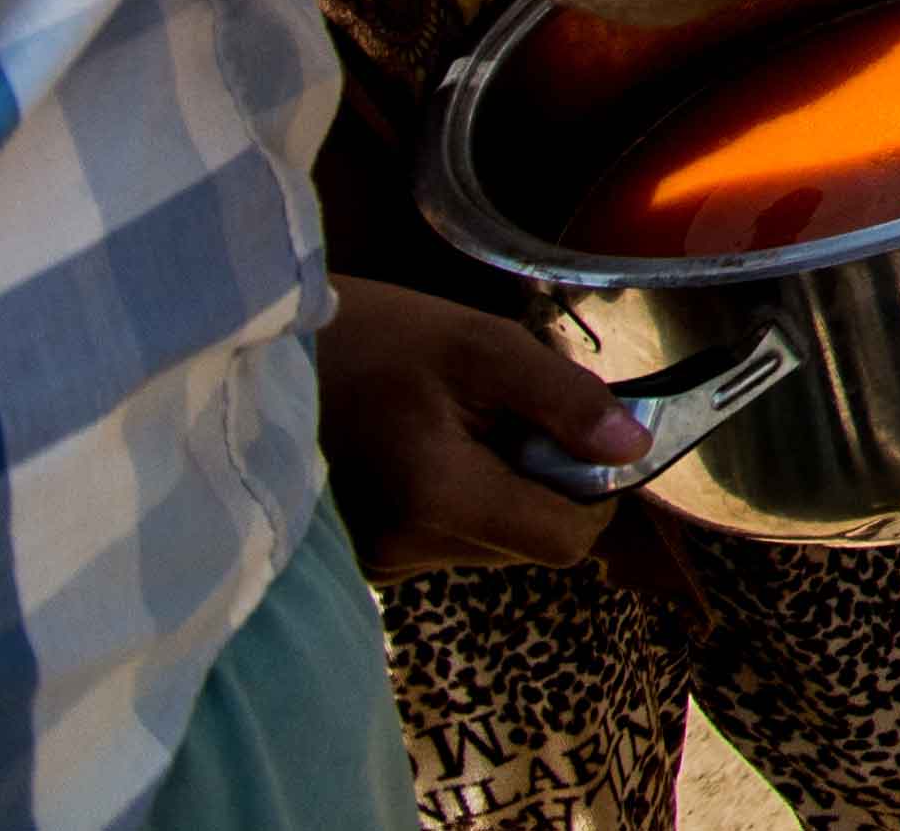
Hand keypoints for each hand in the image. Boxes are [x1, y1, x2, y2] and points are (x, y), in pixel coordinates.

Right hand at [319, 279, 640, 577]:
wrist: (265, 354)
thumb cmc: (375, 337)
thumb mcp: (483, 346)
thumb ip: (564, 400)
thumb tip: (633, 450)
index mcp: (438, 500)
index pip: (563, 541)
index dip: (595, 494)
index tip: (579, 435)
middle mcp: (404, 551)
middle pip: (529, 541)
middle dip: (542, 483)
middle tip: (506, 414)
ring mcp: (378, 562)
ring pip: (492, 542)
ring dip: (501, 490)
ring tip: (458, 425)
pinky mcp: (364, 557)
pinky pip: (448, 539)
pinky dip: (461, 499)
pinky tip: (428, 448)